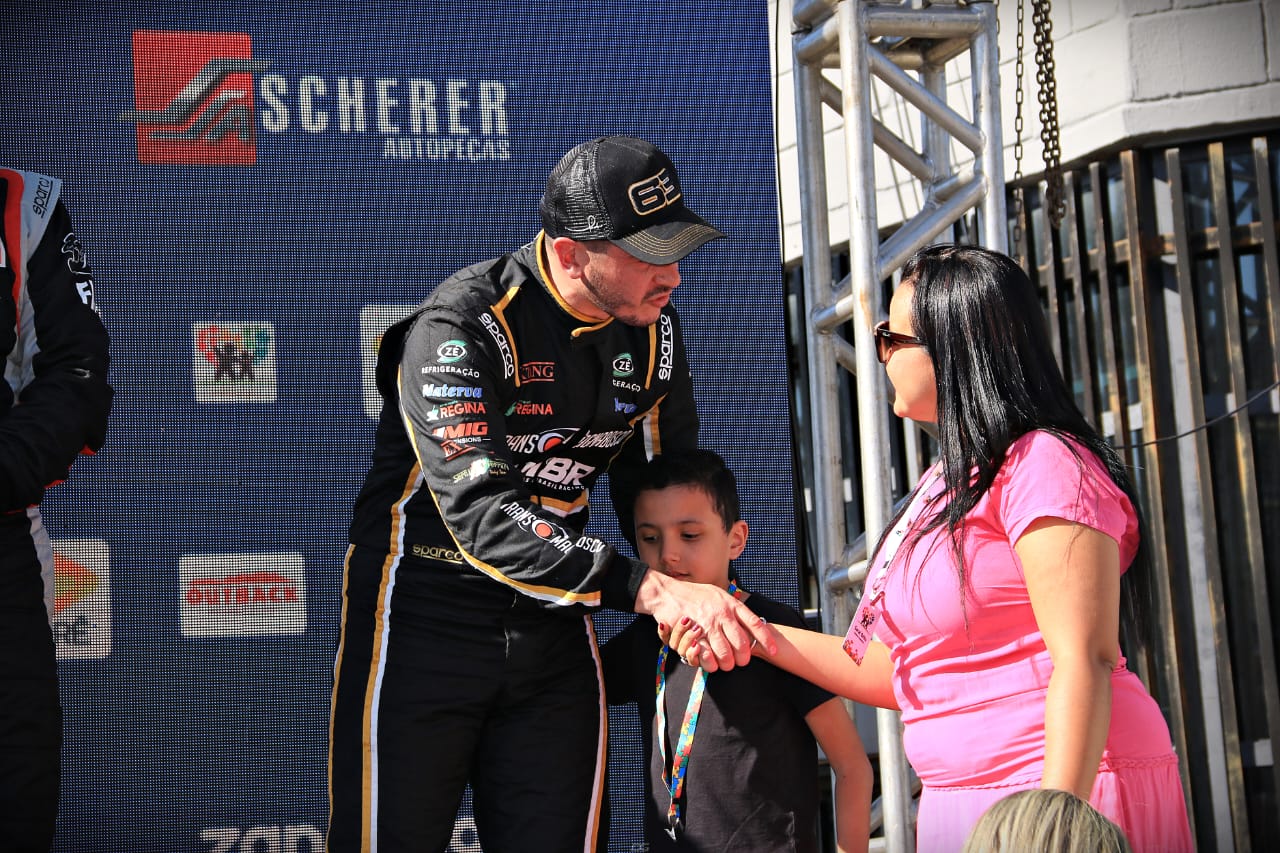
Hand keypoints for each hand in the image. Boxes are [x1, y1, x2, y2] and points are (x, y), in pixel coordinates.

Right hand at [638, 570, 774, 670]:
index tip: (773, 651)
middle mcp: (722, 614)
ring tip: (726, 663)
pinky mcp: (693, 635)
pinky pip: (708, 657)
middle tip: (741, 661)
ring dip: (728, 664)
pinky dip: (711, 664)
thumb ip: (734, 607)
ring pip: (726, 654)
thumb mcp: (719, 594)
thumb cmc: (695, 595)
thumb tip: (750, 621)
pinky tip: (712, 663)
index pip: (755, 624)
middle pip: (742, 644)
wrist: (668, 593)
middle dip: (744, 658)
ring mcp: (708, 625)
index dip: (766, 640)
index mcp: (731, 604)